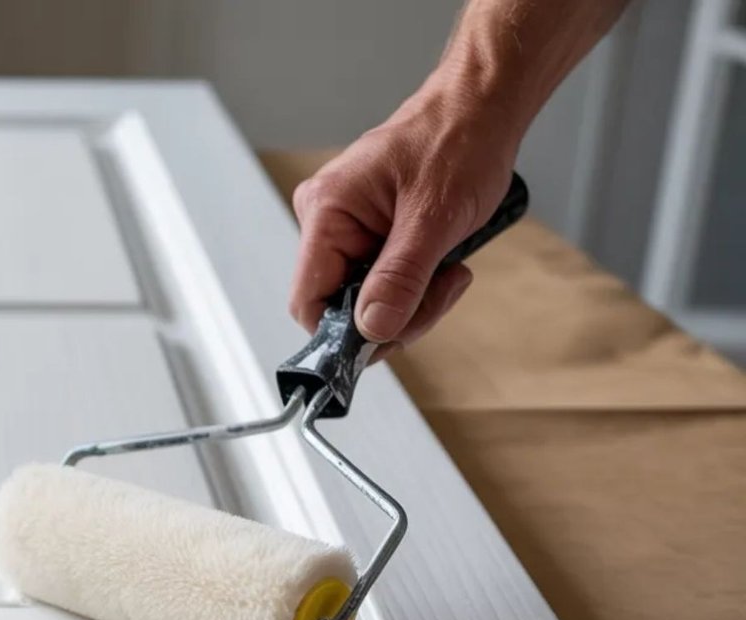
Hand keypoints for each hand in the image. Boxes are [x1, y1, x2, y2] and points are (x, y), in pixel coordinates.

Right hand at [288, 87, 519, 350]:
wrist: (481, 108)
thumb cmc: (457, 142)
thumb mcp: (434, 218)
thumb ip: (399, 278)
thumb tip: (372, 330)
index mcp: (326, 211)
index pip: (310, 301)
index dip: (345, 333)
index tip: (390, 339)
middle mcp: (325, 220)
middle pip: (341, 305)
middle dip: (395, 313)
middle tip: (441, 293)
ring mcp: (345, 225)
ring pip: (365, 296)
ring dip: (412, 299)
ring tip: (448, 270)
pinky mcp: (367, 230)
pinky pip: (380, 278)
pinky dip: (414, 282)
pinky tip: (441, 262)